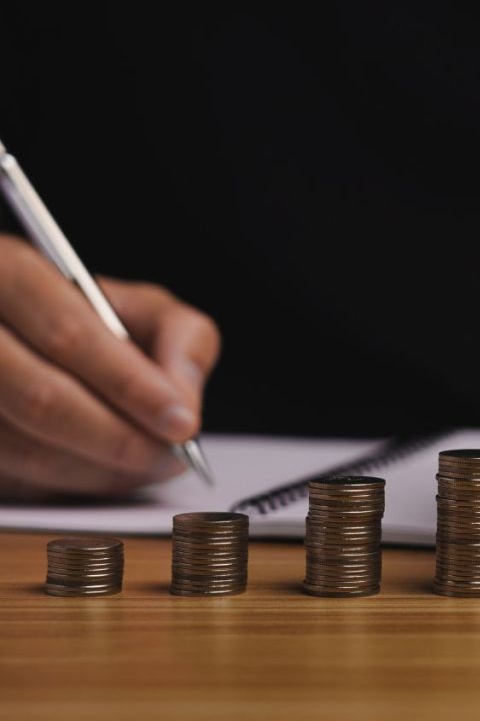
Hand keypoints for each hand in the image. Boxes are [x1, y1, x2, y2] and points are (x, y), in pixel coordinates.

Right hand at [0, 235, 219, 497]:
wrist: (24, 338)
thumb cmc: (92, 323)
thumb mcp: (142, 308)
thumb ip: (180, 339)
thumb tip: (183, 403)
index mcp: (10, 273)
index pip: (69, 335)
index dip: (131, 386)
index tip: (182, 423)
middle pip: (39, 398)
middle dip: (119, 438)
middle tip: (170, 458)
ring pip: (22, 447)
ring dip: (97, 470)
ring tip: (148, 467)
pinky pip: (13, 477)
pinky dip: (68, 484)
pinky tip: (107, 474)